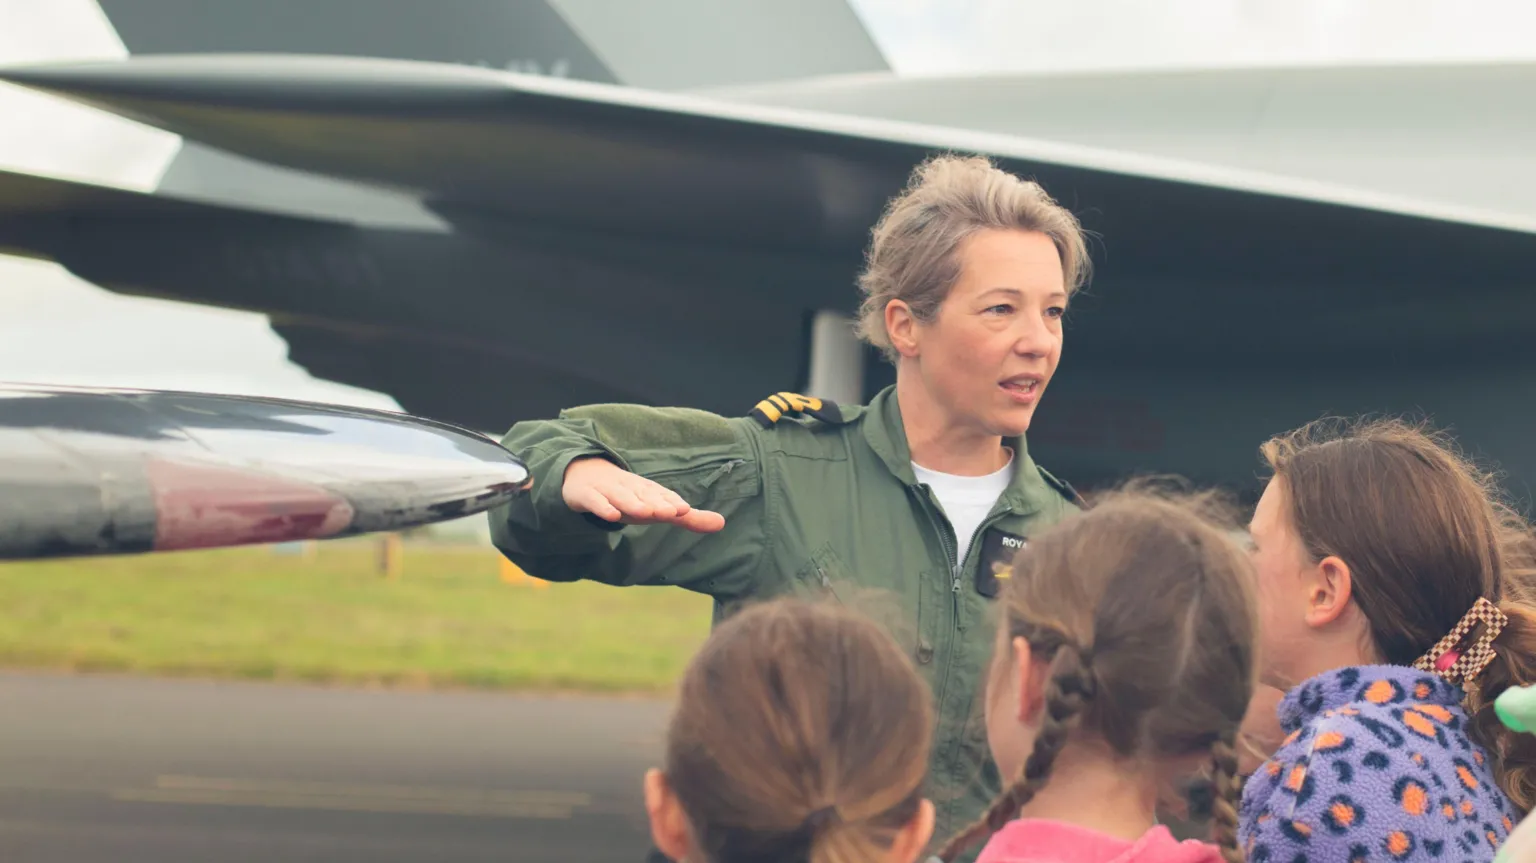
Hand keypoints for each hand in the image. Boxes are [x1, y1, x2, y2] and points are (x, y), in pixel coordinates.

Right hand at [561, 457, 725, 532]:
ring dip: (633, 504)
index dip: (672, 502)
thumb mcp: (658, 507)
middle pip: (645, 496)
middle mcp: (631, 488)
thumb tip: (722, 523)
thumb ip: (688, 519)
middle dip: (658, 503)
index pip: (662, 496)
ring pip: (622, 497)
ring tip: (647, 513)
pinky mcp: (587, 495)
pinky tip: (612, 517)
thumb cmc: (630, 497)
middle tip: (674, 511)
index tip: (685, 510)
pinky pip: (595, 501)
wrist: (586, 475)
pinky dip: (603, 507)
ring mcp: (608, 490)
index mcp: (649, 491)